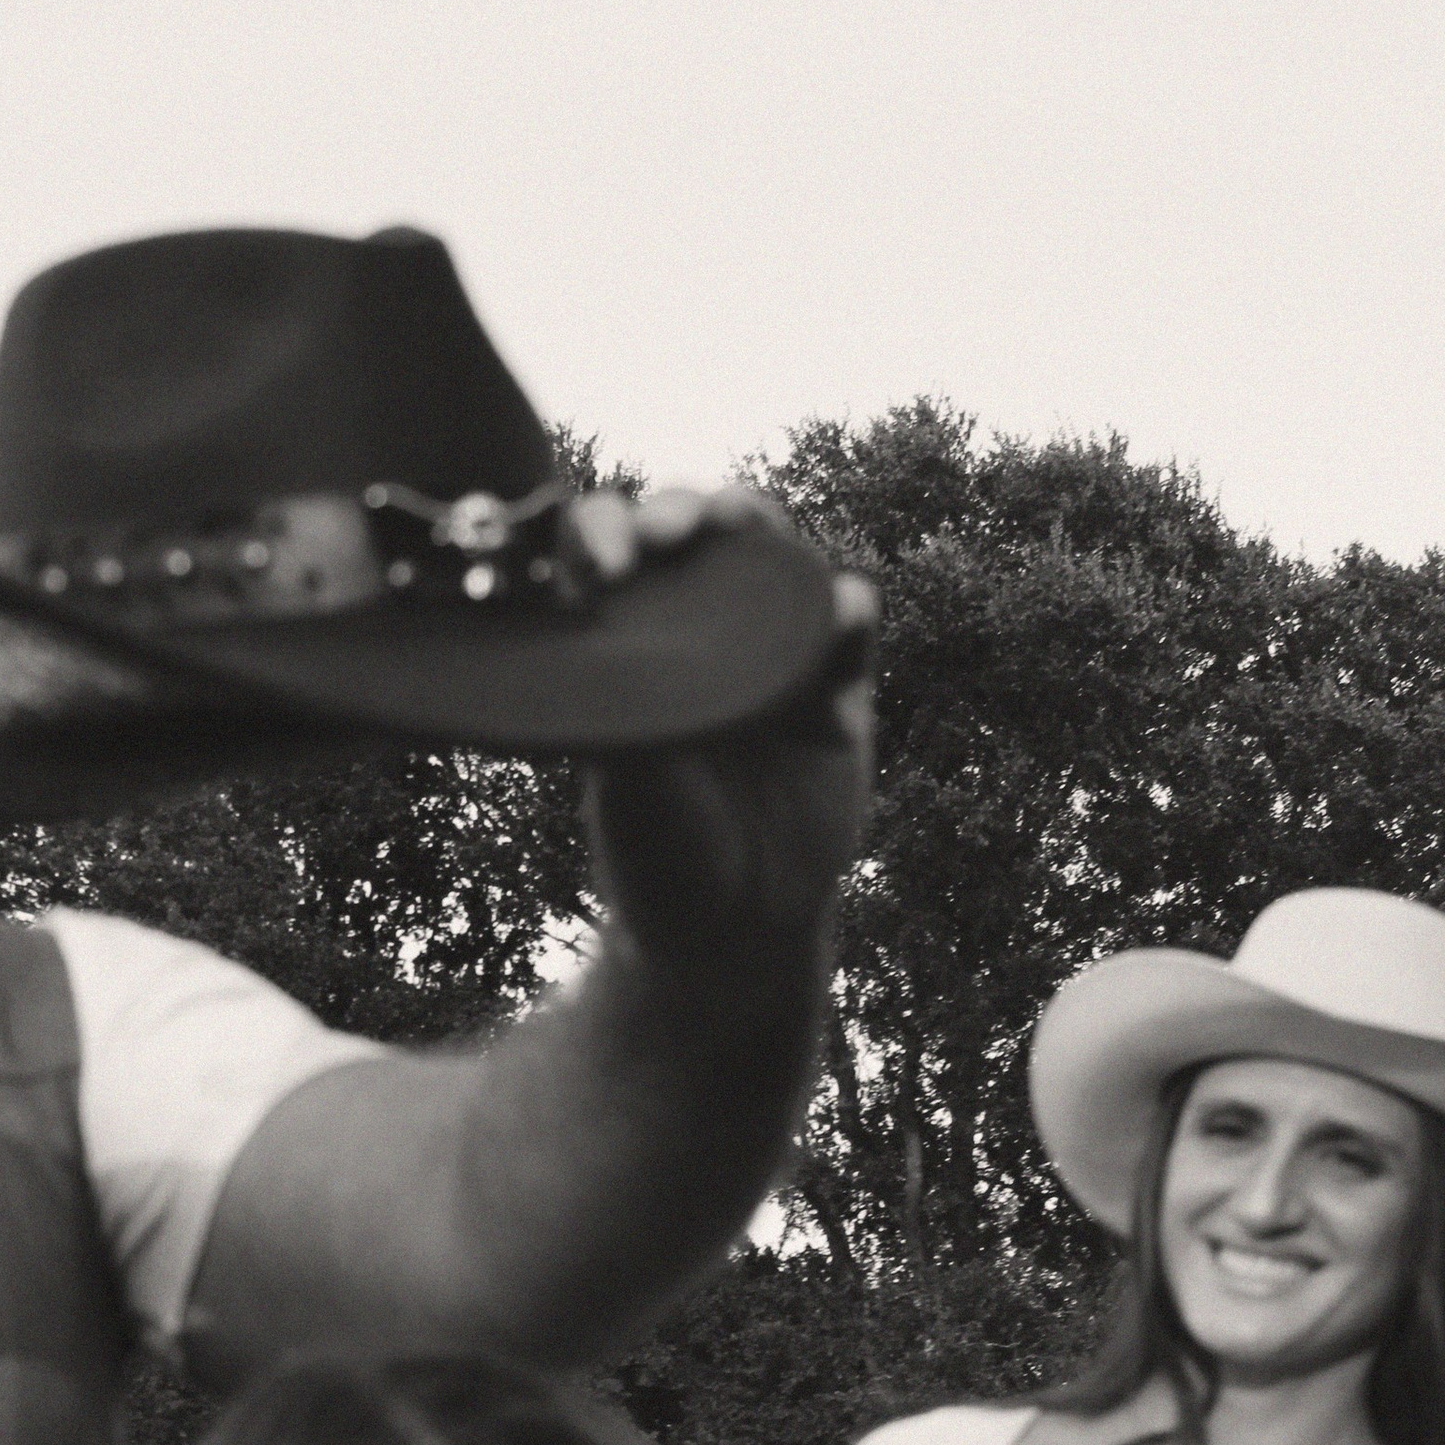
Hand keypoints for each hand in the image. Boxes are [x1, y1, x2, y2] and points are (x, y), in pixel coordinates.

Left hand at [574, 486, 875, 960]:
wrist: (733, 932)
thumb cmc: (661, 856)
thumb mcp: (622, 779)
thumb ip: (624, 701)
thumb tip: (612, 611)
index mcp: (632, 649)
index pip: (616, 557)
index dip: (604, 535)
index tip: (597, 560)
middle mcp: (701, 636)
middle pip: (700, 535)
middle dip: (682, 512)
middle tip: (665, 530)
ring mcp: (773, 655)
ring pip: (778, 562)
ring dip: (760, 531)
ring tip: (738, 524)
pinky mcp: (836, 690)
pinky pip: (847, 630)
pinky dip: (845, 613)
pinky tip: (837, 614)